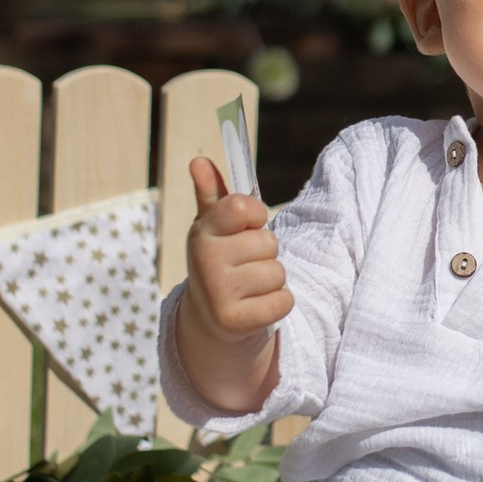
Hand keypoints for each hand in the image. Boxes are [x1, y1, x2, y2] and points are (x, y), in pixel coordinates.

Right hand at [184, 153, 293, 351]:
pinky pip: (283, 301)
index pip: (242, 206)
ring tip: (250, 286)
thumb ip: (211, 192)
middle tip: (246, 265)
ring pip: (278, 273)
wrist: (210, 318)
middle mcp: (205, 261)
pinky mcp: (235, 321)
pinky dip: (278, 303)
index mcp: (202, 232)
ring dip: (272, 280)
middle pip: (268, 243)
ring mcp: (218, 293)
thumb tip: (199, 160)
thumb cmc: (221, 261)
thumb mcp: (213, 227)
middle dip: (266, 254)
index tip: (247, 226)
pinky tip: (257, 305)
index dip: (255, 215)